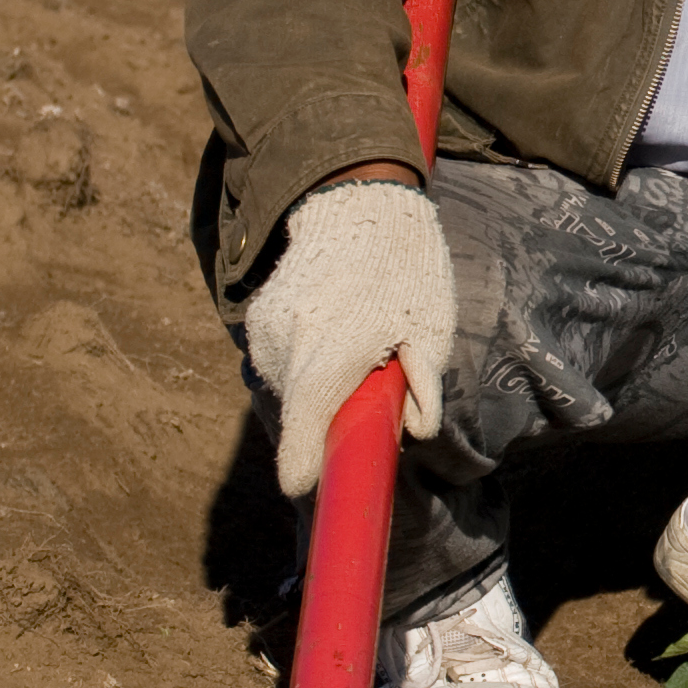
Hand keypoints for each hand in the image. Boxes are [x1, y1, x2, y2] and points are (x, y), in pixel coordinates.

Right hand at [244, 179, 456, 496]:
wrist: (357, 202)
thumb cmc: (408, 270)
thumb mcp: (432, 329)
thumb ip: (422, 387)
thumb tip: (415, 433)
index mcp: (332, 353)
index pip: (303, 430)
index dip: (305, 465)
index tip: (306, 485)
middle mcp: (288, 345)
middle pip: (299, 412)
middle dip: (328, 415)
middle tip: (371, 380)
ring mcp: (265, 331)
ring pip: (288, 386)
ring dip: (317, 384)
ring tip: (356, 342)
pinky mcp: (256, 319)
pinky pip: (278, 360)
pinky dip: (302, 360)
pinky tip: (332, 328)